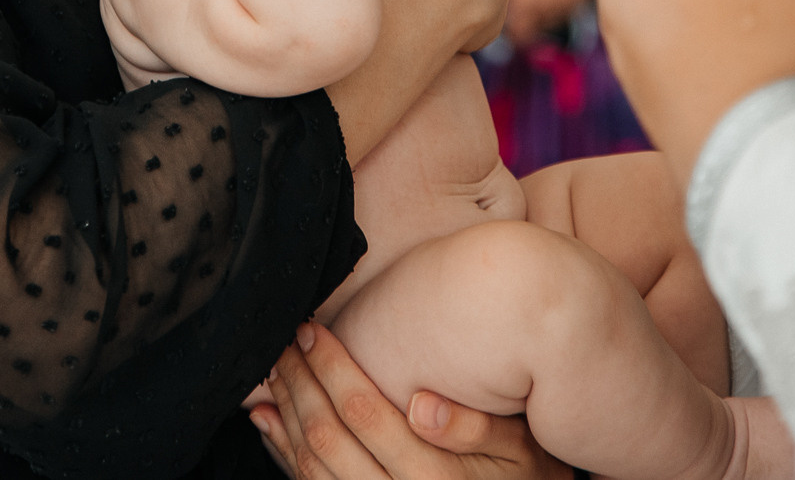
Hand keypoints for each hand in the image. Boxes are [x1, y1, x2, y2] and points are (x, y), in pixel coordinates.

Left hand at [252, 323, 573, 479]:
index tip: (314, 331)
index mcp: (432, 478)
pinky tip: (268, 421)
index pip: (363, 413)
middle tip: (286, 340)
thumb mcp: (521, 447)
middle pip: (326, 437)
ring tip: (276, 369)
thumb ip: (474, 427)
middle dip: (300, 383)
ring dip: (285, 413)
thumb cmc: (526, 474)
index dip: (332, 368)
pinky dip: (281, 452)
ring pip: (309, 466)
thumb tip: (422, 403)